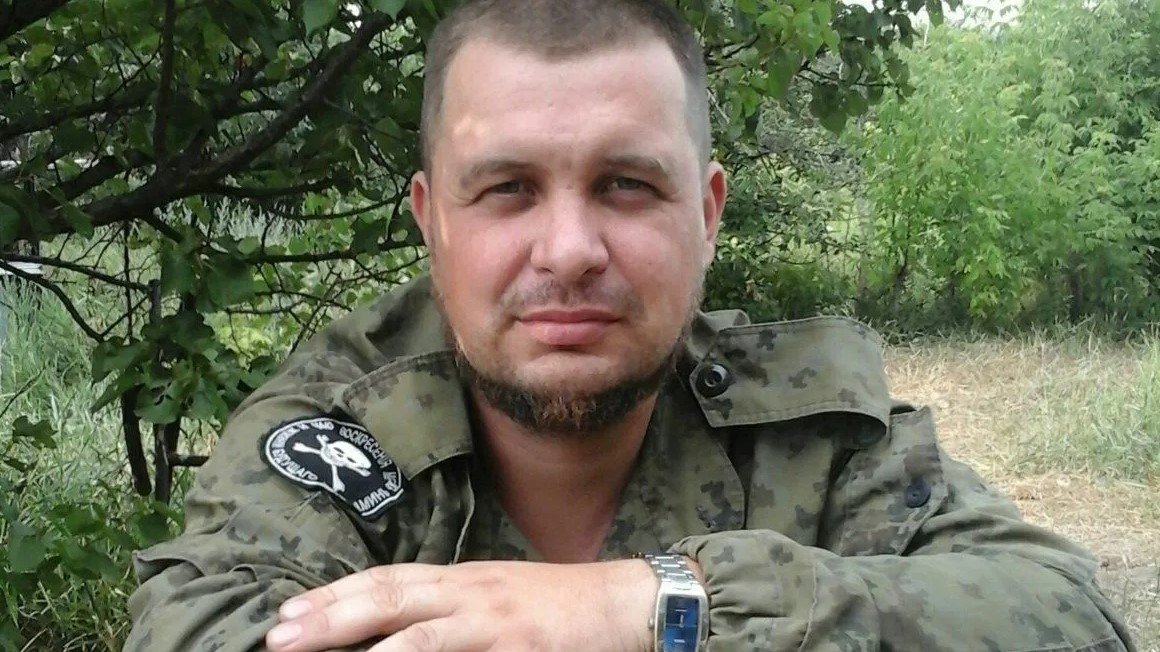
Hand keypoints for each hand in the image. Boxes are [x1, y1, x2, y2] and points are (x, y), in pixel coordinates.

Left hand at [265, 559, 660, 651]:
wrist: (624, 602)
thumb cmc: (560, 607)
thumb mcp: (498, 598)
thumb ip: (452, 609)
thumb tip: (401, 624)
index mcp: (462, 579)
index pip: (387, 580)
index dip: (336, 595)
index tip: (290, 611)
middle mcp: (469, 591)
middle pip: (389, 597)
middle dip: (330, 615)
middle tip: (278, 634)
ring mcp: (492, 618)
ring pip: (416, 630)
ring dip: (360, 641)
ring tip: (309, 650)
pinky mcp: (518, 645)